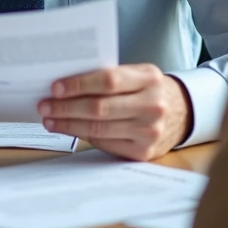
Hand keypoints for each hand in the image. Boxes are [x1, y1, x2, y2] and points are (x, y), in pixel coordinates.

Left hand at [37, 64, 193, 160]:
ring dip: (68, 124)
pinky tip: (69, 129)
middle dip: (66, 107)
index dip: (78, 84)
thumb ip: (110, 76)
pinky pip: (105, 143)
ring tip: (50, 119)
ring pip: (98, 128)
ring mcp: (149, 131)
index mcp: (149, 78)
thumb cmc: (149, 90)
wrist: (182, 113)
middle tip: (45, 105)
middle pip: (99, 107)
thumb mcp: (138, 75)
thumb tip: (65, 85)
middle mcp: (152, 105)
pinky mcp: (143, 152)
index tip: (55, 87)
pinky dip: (83, 136)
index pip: (108, 80)